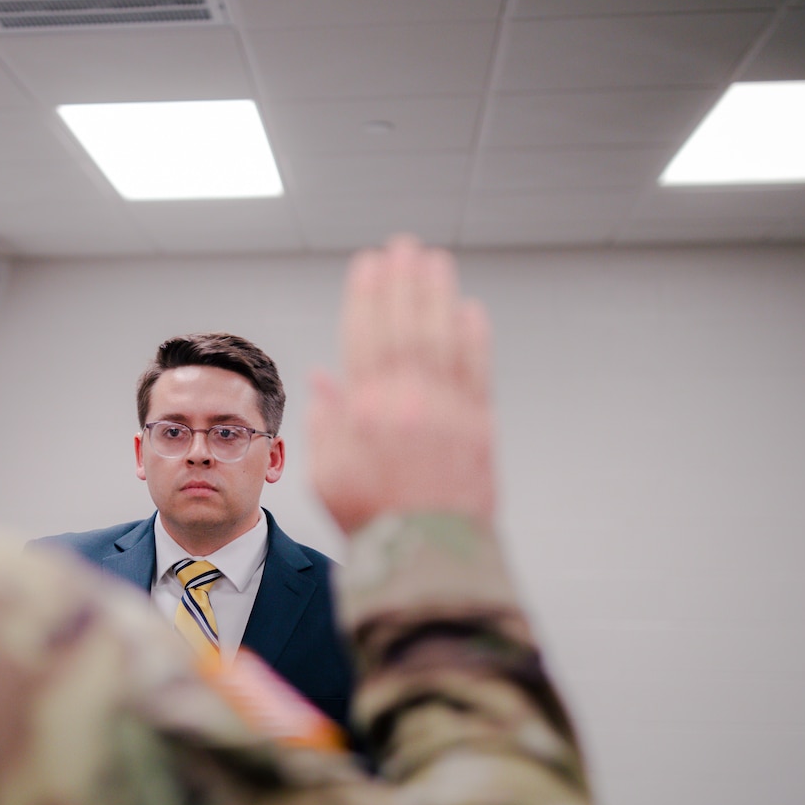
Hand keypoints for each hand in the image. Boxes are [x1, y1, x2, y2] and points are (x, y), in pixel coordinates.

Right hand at [310, 236, 494, 534]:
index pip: (365, 337)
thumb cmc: (374, 522)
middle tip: (404, 246)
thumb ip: (327, 423)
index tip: (368, 264)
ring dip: (438, 295)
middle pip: (406, 326)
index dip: (367, 296)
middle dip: (403, 281)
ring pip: (443, 338)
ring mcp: (448, 412)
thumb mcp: (328, 475)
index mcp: (367, 412)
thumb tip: (325, 380)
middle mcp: (409, 403)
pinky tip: (470, 310)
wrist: (428, 558)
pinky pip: (477, 370)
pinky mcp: (480, 427)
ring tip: (435, 261)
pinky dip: (474, 337)